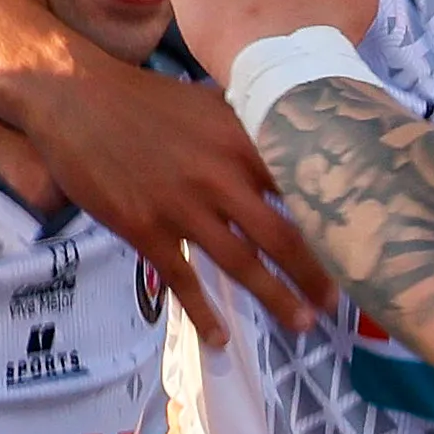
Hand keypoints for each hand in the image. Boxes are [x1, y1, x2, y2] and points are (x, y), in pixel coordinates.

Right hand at [9, 56, 336, 339]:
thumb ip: (249, 127)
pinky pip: (183, 280)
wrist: (74, 96)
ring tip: (302, 323)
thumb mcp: (209, 102)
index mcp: (242, 140)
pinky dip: (204, 314)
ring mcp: (183, 206)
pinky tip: (221, 337)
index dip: (332, 220)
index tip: (359, 245)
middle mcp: (221, 176)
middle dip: (316, 274)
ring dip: (276, 298)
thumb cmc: (144, 99)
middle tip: (340, 302)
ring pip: (242, 264)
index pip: (303, 186)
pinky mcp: (146, 228)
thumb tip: (292, 137)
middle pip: (283, 235)